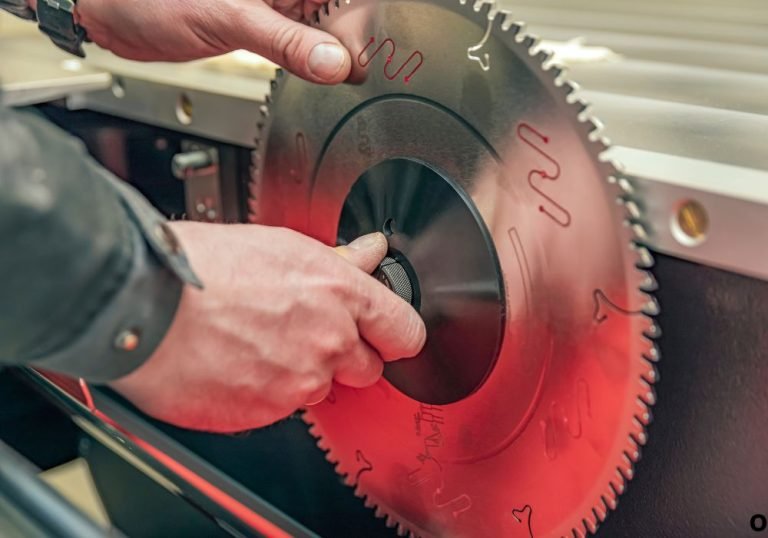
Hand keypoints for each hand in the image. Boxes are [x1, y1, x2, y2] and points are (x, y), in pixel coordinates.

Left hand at [28, 0, 351, 82]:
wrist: (117, 13)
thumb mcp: (230, 19)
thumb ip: (287, 43)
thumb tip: (337, 64)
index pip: (349, 0)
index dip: (363, 25)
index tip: (357, 59)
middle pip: (348, 12)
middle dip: (356, 42)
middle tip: (348, 74)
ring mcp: (284, 5)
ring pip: (332, 30)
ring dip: (339, 56)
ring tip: (339, 76)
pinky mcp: (273, 26)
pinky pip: (309, 43)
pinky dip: (318, 62)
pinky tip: (320, 72)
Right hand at [111, 223, 425, 431]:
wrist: (141, 305)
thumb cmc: (199, 268)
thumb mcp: (280, 245)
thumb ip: (337, 261)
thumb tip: (370, 252)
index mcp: (338, 293)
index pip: (404, 331)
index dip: (396, 334)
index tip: (388, 334)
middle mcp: (327, 341)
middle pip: (367, 368)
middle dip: (345, 355)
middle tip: (304, 333)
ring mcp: (298, 383)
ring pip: (320, 389)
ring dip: (299, 373)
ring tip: (256, 342)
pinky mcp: (266, 414)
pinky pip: (281, 408)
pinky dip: (265, 392)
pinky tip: (237, 362)